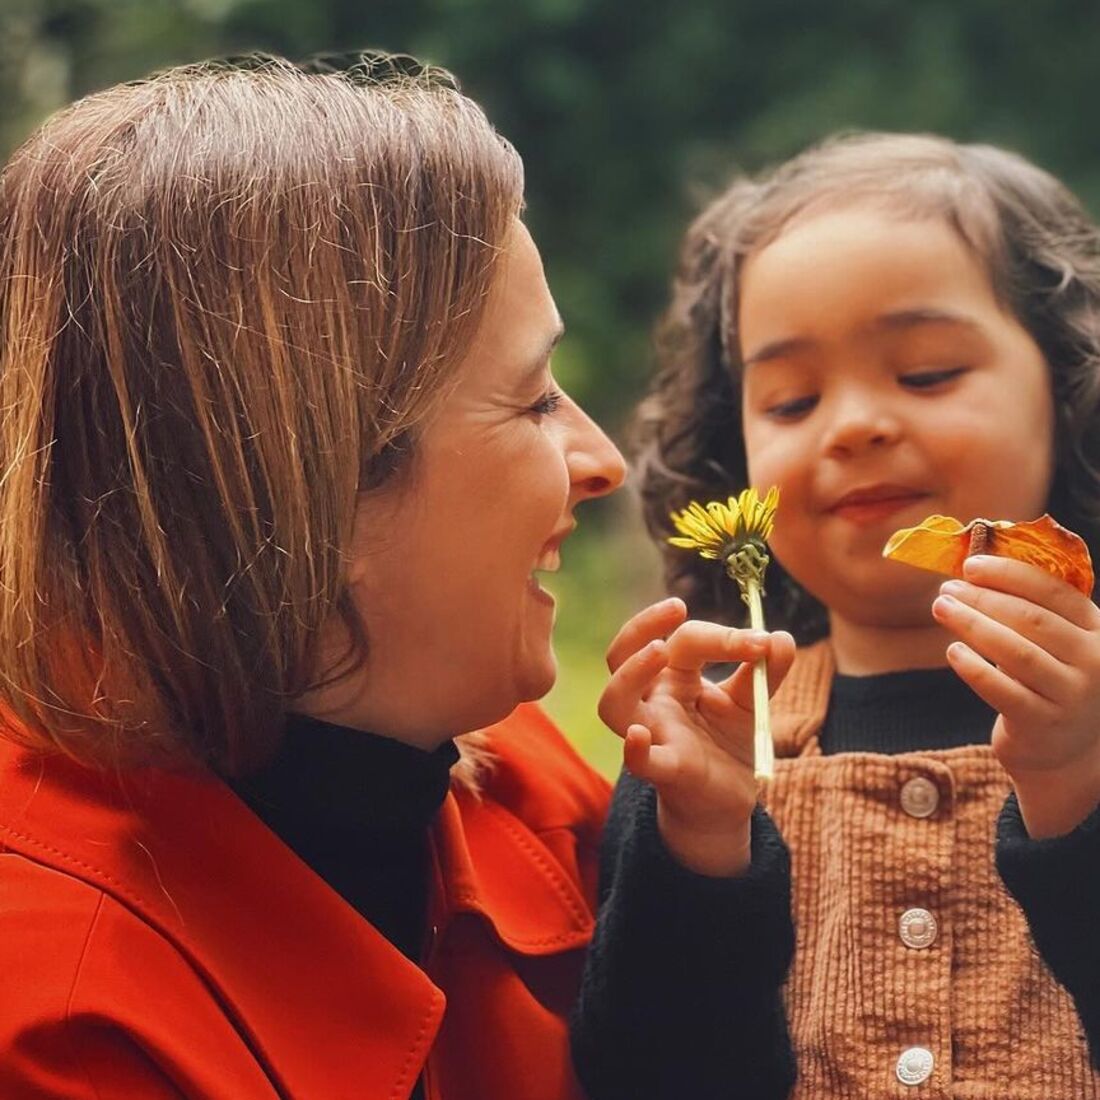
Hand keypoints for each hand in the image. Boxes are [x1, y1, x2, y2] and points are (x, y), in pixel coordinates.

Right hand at [598, 597, 795, 875]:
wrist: (728, 800)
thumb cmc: (728, 742)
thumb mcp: (751, 702)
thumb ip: (766, 671)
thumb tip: (781, 638)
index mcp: (673, 677)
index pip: (684, 640)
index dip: (722, 635)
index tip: (762, 641)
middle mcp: (652, 700)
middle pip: (622, 654)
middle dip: (643, 625)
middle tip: (677, 607)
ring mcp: (653, 734)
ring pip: (613, 703)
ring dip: (631, 673)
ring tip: (659, 651)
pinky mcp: (665, 771)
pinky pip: (639, 762)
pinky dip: (635, 750)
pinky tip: (638, 736)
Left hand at [932, 553, 1099, 837]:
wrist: (1063, 752)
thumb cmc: (1049, 682)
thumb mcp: (1057, 644)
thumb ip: (1032, 609)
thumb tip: (974, 570)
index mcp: (1098, 631)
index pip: (1055, 591)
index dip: (1010, 574)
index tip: (970, 565)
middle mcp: (1094, 662)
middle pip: (1032, 619)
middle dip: (983, 599)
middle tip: (946, 589)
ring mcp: (1071, 695)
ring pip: (1015, 651)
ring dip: (972, 624)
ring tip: (941, 608)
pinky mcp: (1042, 724)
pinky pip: (1002, 689)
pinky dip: (973, 667)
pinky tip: (952, 650)